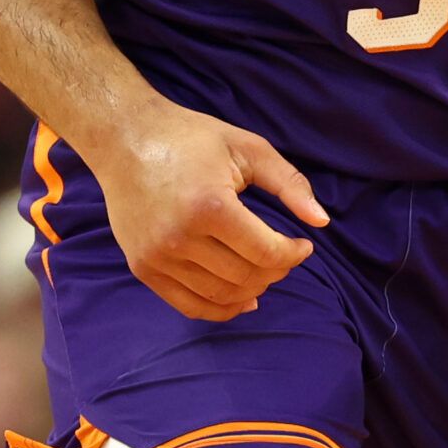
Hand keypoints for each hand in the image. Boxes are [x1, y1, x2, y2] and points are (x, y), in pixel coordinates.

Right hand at [88, 100, 327, 321]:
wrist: (125, 139)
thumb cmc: (191, 138)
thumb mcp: (248, 147)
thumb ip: (289, 183)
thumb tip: (322, 222)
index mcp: (210, 206)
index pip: (265, 252)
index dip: (293, 254)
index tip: (304, 245)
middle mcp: (180, 238)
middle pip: (245, 277)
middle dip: (276, 271)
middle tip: (285, 256)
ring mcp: (157, 257)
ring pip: (219, 296)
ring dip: (252, 291)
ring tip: (265, 272)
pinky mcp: (142, 268)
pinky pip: (188, 305)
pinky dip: (220, 309)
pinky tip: (241, 298)